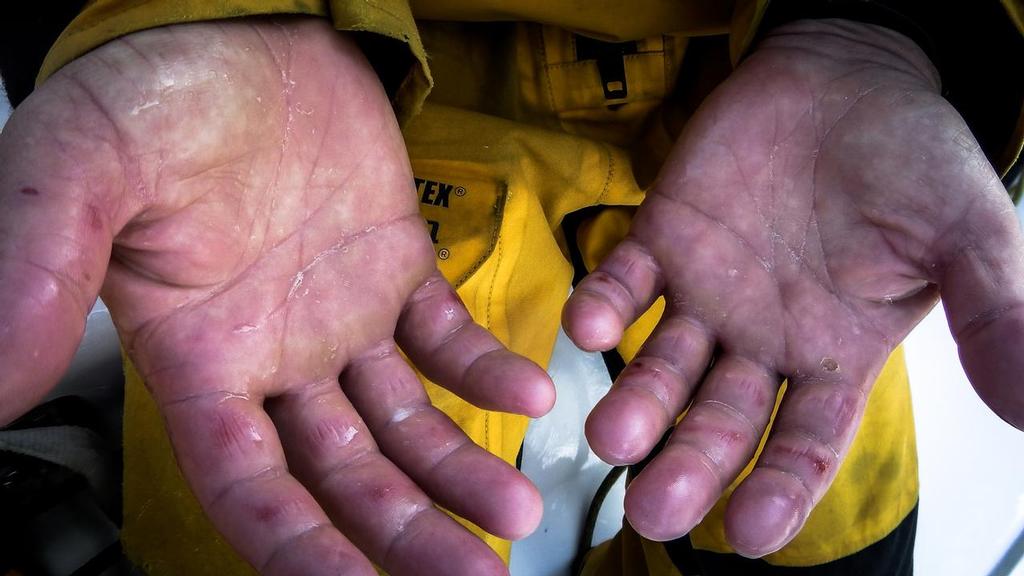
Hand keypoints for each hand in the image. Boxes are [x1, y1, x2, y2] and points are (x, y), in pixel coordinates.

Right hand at [0, 18, 553, 574]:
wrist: (240, 30)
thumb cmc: (157, 95)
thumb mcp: (83, 171)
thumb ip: (42, 272)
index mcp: (198, 357)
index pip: (247, 484)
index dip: (299, 547)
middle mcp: (272, 356)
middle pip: (342, 476)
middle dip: (404, 532)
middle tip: (475, 573)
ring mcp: (338, 317)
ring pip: (400, 423)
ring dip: (455, 468)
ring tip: (513, 508)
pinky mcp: (393, 268)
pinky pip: (445, 336)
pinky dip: (484, 367)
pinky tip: (527, 390)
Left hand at [563, 19, 1023, 555]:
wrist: (849, 77)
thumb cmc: (912, 160)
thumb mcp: (965, 236)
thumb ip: (993, 317)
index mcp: (833, 356)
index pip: (804, 444)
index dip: (779, 490)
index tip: (747, 534)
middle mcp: (761, 341)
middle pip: (720, 420)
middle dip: (688, 465)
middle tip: (653, 509)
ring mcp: (706, 294)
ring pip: (664, 366)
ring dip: (635, 402)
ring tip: (610, 435)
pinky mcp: (662, 238)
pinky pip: (624, 281)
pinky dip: (604, 305)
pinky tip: (587, 327)